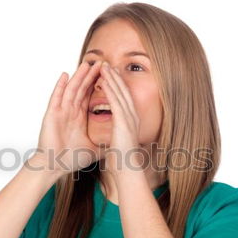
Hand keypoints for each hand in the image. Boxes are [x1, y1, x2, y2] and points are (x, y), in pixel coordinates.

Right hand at [27, 61, 103, 177]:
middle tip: (101, 63)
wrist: (54, 167)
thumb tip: (118, 146)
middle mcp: (69, 112)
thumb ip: (104, 145)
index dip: (97, 85)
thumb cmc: (69, 159)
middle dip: (91, 76)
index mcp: (78, 118)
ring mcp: (60, 112)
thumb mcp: (93, 150)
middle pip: (82, 89)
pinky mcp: (52, 115)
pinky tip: (65, 75)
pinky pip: (56, 98)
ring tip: (87, 63)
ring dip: (79, 77)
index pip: (89, 96)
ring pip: (71, 90)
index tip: (107, 74)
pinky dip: (60, 86)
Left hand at [99, 61, 143, 180]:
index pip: (124, 100)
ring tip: (105, 66)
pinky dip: (110, 89)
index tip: (110, 77)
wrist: (127, 172)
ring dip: (112, 79)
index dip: (117, 87)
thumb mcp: (119, 145)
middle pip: (124, 92)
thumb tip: (114, 139)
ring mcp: (129, 119)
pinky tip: (105, 79)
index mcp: (130, 122)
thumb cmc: (122, 162)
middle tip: (108, 65)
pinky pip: (116, 101)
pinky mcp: (123, 121)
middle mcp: (132, 118)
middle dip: (115, 78)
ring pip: (120, 93)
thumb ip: (117, 137)